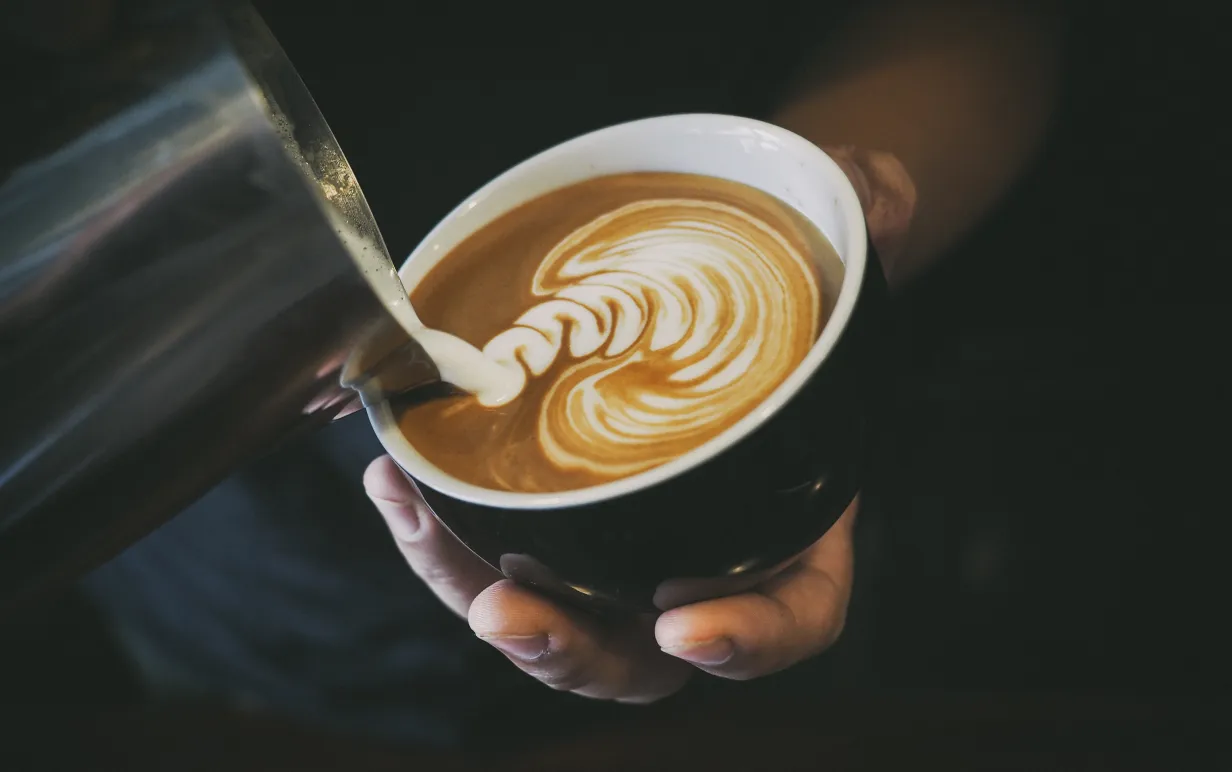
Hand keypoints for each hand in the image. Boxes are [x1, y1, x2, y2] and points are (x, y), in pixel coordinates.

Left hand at [364, 148, 913, 702]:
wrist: (731, 288)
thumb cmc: (793, 289)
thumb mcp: (840, 244)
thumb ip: (864, 224)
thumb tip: (874, 195)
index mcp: (793, 526)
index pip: (792, 615)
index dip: (746, 639)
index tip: (682, 623)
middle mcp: (705, 558)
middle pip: (642, 655)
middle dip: (571, 646)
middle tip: (509, 611)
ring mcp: (623, 549)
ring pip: (555, 620)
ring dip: (474, 591)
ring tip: (415, 519)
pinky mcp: (555, 520)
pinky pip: (496, 559)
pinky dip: (442, 536)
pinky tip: (395, 481)